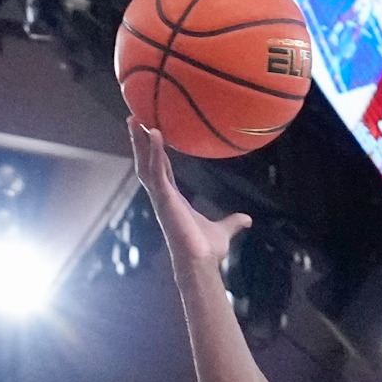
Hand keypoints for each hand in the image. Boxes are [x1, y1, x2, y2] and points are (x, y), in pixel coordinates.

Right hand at [128, 118, 251, 268]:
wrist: (201, 262)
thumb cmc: (207, 249)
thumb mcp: (223, 230)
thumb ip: (233, 223)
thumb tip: (247, 220)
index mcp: (173, 199)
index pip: (161, 170)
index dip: (155, 153)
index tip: (152, 135)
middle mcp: (163, 196)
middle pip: (147, 163)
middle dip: (139, 142)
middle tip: (134, 119)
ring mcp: (161, 197)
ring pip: (145, 164)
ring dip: (140, 142)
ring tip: (135, 120)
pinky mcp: (164, 198)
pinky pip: (156, 170)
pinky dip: (154, 152)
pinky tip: (155, 134)